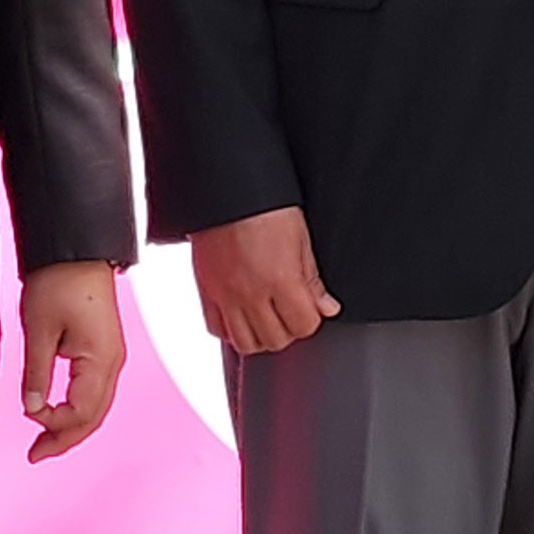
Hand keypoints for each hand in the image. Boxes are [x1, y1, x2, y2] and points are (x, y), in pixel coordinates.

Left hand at [17, 261, 127, 460]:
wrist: (77, 249)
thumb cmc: (62, 280)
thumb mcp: (38, 330)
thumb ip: (36, 374)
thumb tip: (32, 407)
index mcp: (101, 360)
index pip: (80, 411)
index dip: (52, 422)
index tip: (27, 415)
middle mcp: (112, 362)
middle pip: (93, 417)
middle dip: (65, 439)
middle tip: (35, 455)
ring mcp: (111, 357)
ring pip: (95, 407)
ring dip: (71, 427)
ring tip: (44, 442)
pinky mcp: (103, 349)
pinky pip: (94, 391)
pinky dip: (77, 409)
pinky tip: (59, 413)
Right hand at [190, 206, 339, 356]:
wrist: (226, 189)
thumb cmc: (265, 205)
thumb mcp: (301, 237)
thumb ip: (313, 279)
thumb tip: (327, 307)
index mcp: (280, 279)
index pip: (303, 326)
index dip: (311, 319)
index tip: (310, 308)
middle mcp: (250, 293)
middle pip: (275, 341)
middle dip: (288, 331)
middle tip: (290, 313)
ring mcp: (225, 295)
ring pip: (245, 343)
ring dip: (260, 336)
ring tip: (268, 318)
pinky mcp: (207, 291)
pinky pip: (216, 329)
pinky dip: (231, 330)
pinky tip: (242, 315)